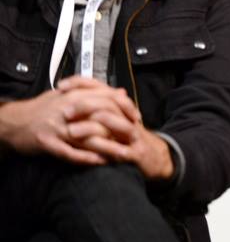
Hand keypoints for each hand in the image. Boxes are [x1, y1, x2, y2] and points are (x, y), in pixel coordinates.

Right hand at [0, 77, 140, 164]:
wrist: (14, 122)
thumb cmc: (43, 109)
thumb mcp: (68, 95)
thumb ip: (95, 93)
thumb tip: (121, 92)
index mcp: (72, 95)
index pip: (106, 97)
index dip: (125, 106)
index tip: (136, 117)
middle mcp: (66, 109)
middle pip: (101, 115)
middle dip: (121, 127)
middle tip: (135, 137)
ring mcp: (57, 126)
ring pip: (88, 136)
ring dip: (108, 146)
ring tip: (124, 154)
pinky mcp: (47, 142)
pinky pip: (70, 152)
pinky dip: (86, 157)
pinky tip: (100, 161)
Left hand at [59, 77, 173, 180]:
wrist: (155, 157)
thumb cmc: (129, 138)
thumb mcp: (114, 119)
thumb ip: (98, 104)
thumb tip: (76, 91)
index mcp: (121, 107)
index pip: (101, 87)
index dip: (81, 84)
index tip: (62, 87)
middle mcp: (128, 118)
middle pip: (110, 104)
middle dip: (85, 106)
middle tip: (65, 112)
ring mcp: (134, 136)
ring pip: (118, 126)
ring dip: (93, 128)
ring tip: (72, 131)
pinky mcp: (136, 154)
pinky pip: (121, 151)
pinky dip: (106, 150)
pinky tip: (91, 151)